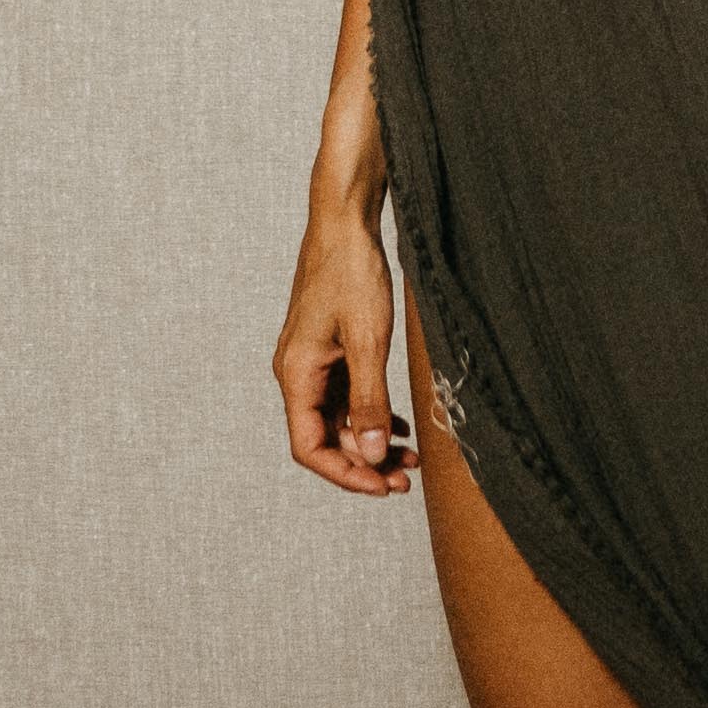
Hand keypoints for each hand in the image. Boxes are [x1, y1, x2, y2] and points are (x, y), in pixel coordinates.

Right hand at [276, 185, 416, 494]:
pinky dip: (371, 415)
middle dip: (365, 462)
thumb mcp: (368, 341)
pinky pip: (346, 397)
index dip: (346, 474)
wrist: (345, 221)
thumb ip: (369, 401)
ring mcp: (313, 361)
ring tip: (410, 457)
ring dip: (371, 441)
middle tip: (407, 478)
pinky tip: (400, 426)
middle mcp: (298, 373)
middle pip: (325, 438)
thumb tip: (369, 455)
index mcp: (296, 374)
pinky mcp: (329, 349)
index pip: (310, 447)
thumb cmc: (352, 272)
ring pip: (338, 419)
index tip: (384, 486)